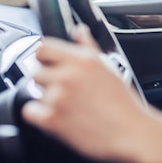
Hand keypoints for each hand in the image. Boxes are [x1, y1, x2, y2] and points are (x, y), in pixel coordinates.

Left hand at [21, 24, 146, 162]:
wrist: (131, 133)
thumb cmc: (123, 103)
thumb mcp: (109, 67)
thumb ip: (88, 46)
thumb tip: (79, 30)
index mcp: (83, 59)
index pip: (43, 47)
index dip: (44, 56)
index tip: (49, 64)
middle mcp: (69, 75)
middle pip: (36, 71)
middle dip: (46, 80)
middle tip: (64, 90)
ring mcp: (59, 97)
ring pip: (34, 92)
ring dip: (46, 99)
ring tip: (69, 107)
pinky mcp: (53, 120)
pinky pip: (30, 111)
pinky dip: (39, 115)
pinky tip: (57, 117)